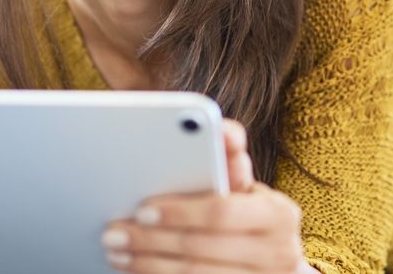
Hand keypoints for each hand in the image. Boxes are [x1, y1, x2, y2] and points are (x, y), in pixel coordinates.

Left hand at [102, 118, 312, 272]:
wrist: (273, 263)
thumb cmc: (252, 216)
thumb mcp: (247, 189)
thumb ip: (231, 161)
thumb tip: (225, 131)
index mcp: (278, 215)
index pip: (221, 212)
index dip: (179, 212)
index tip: (142, 209)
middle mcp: (277, 253)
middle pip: (199, 248)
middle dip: (150, 240)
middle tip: (114, 233)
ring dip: (147, 264)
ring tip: (118, 252)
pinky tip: (136, 269)